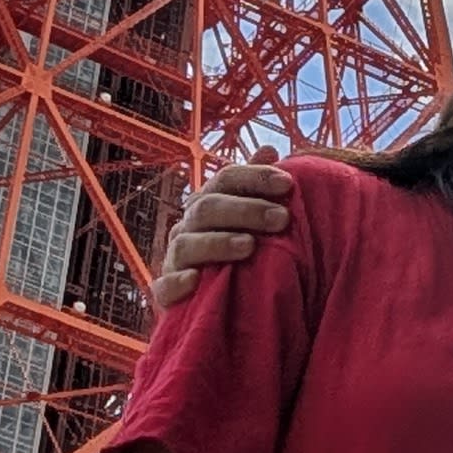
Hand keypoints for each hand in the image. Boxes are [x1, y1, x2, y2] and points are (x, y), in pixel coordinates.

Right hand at [152, 157, 295, 309]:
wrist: (219, 303)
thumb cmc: (238, 251)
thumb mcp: (250, 218)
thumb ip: (255, 187)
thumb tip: (269, 149)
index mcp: (207, 203)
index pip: (226, 179)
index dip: (255, 177)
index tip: (288, 183)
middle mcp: (188, 227)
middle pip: (207, 208)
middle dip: (245, 210)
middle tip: (281, 219)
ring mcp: (175, 259)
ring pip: (186, 244)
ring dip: (218, 243)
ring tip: (249, 246)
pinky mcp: (167, 293)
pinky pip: (164, 287)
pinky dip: (177, 283)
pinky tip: (196, 280)